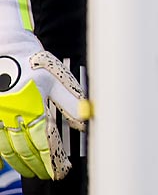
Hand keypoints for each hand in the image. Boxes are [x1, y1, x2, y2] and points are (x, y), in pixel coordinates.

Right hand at [0, 0, 83, 179]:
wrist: (4, 46)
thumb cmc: (32, 60)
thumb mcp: (56, 76)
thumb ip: (70, 100)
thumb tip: (85, 121)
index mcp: (34, 104)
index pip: (46, 140)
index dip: (54, 159)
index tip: (62, 171)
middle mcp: (14, 113)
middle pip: (27, 148)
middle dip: (39, 165)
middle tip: (49, 176)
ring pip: (8, 147)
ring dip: (21, 163)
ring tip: (32, 172)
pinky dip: (4, 154)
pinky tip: (11, 160)